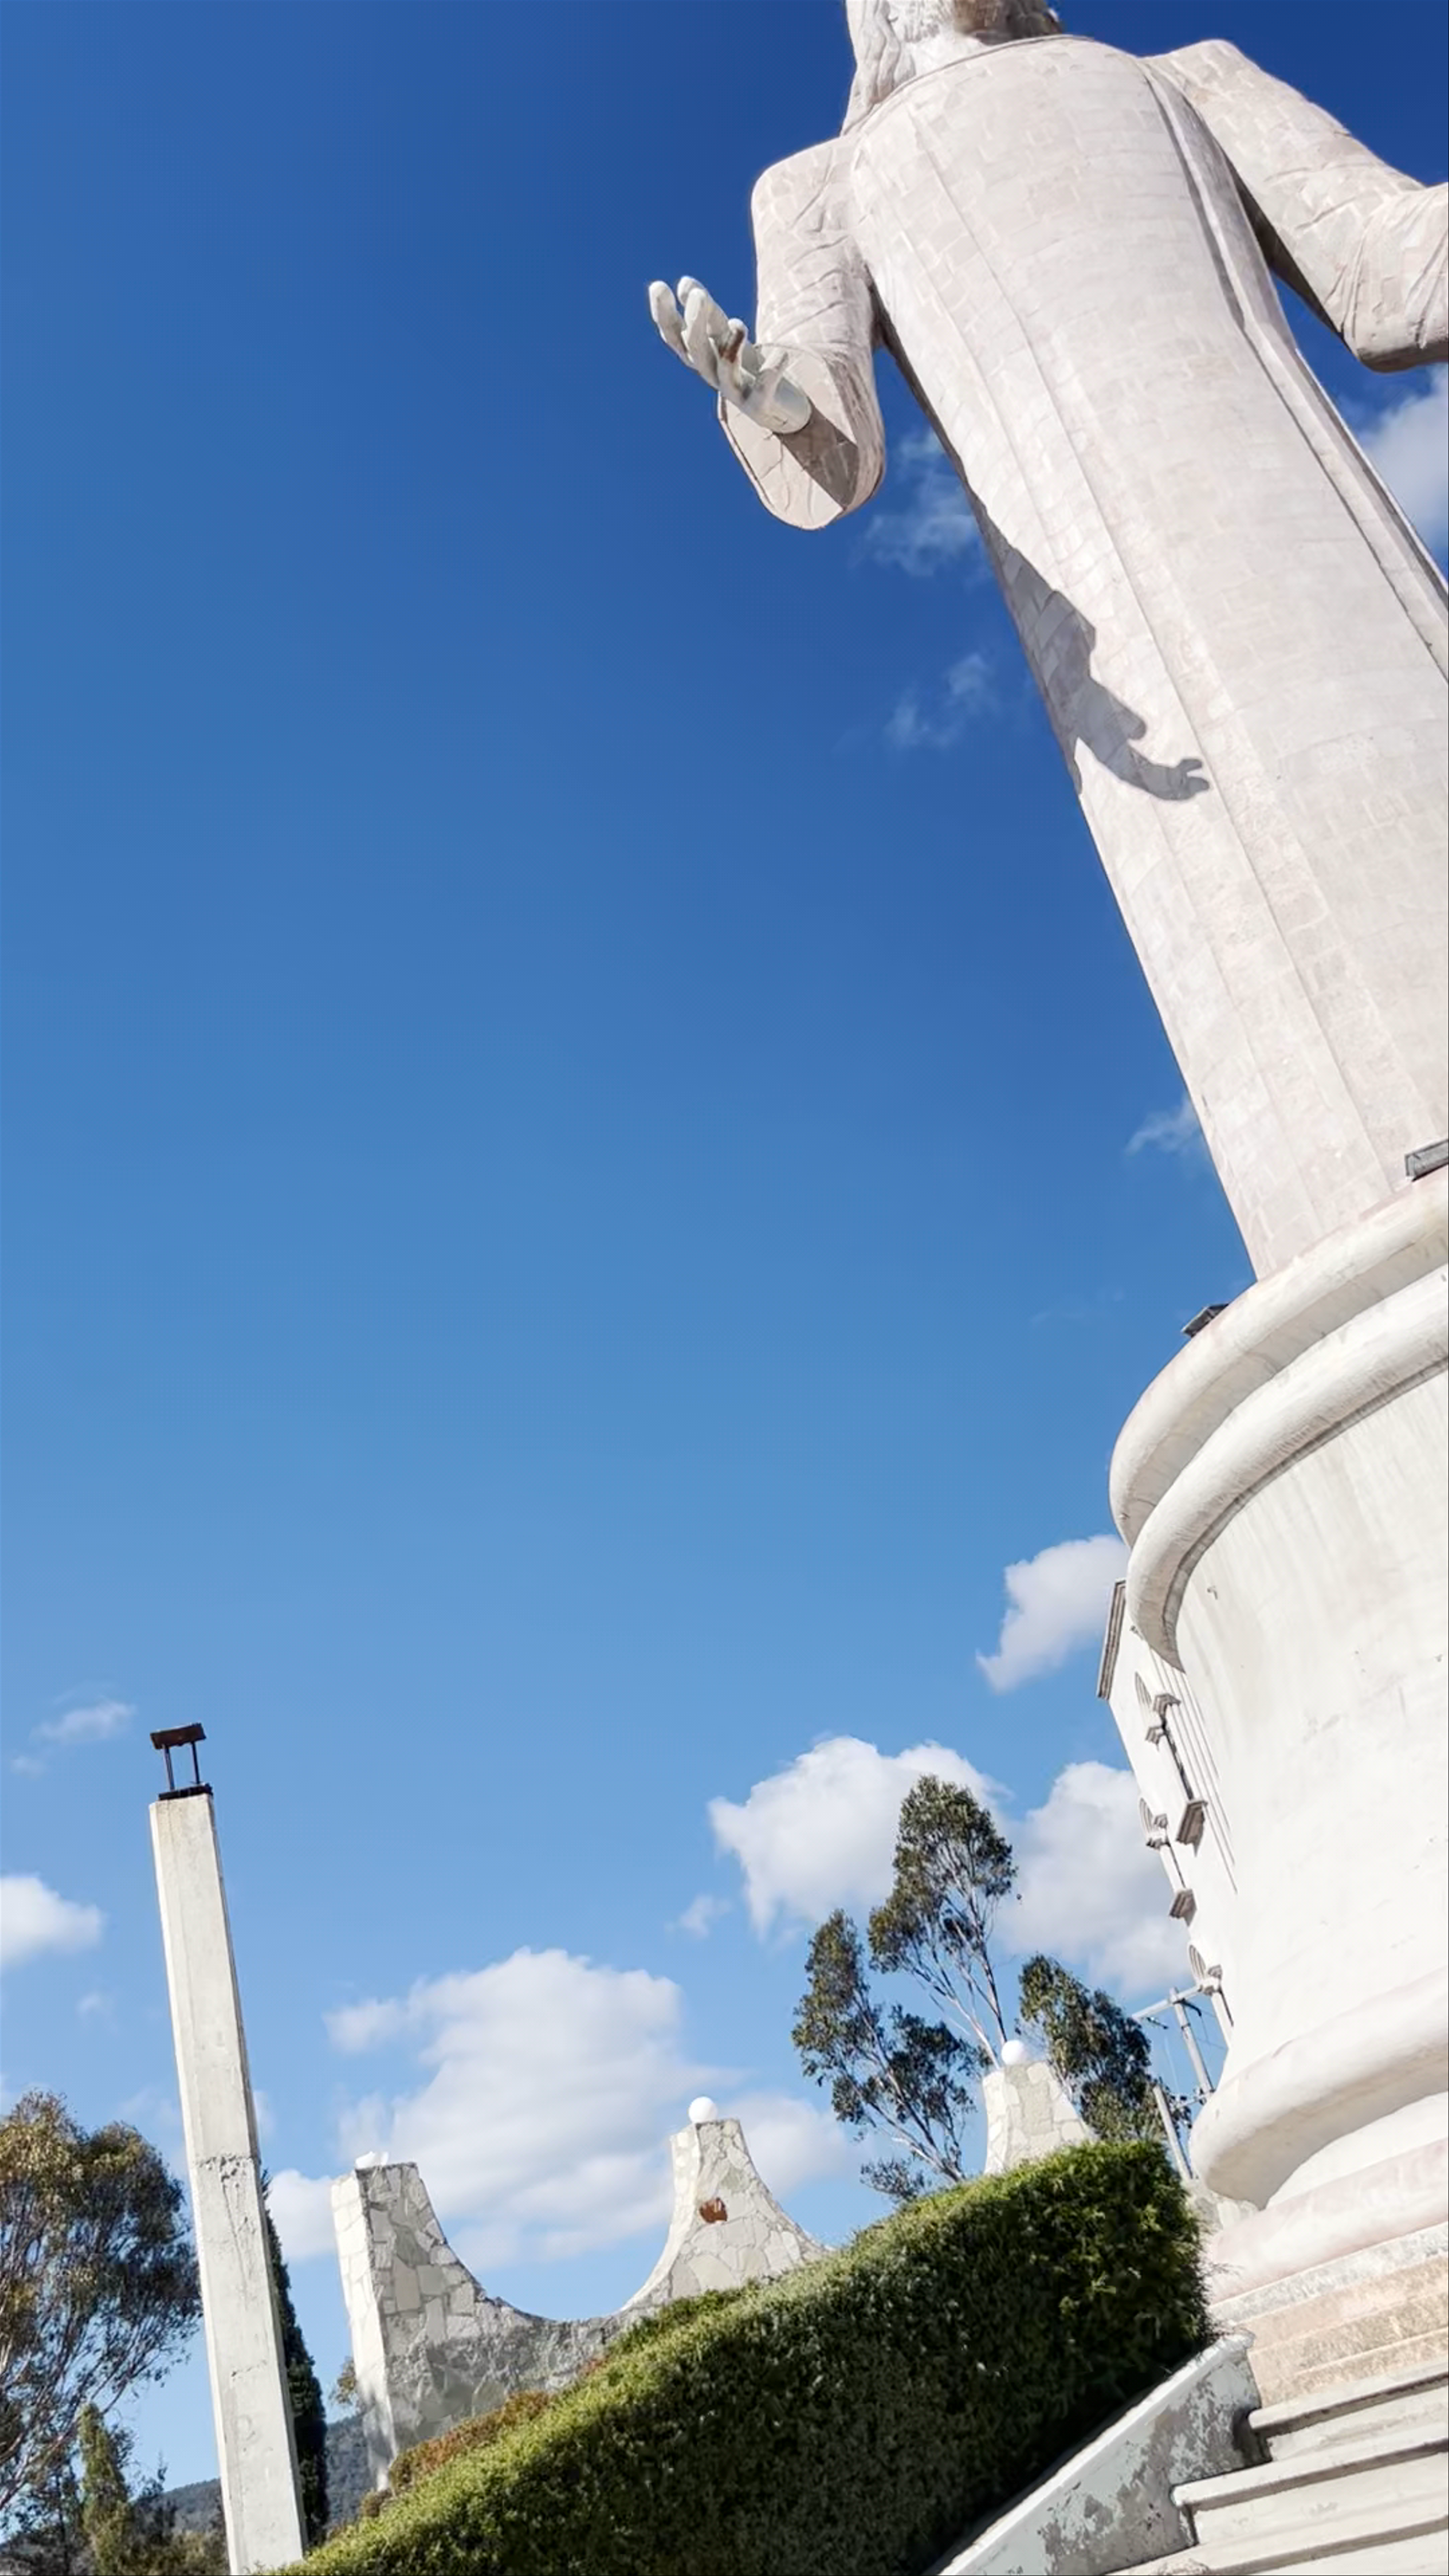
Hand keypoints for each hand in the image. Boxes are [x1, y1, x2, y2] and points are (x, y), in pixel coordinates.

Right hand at [648, 277, 811, 434]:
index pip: (675, 336)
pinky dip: (771, 372)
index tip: (658, 285)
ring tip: (740, 324)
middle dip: (695, 324)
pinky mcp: (759, 406)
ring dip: (730, 348)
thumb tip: (683, 282)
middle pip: (695, 350)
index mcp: (700, 355)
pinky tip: (782, 355)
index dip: (664, 314)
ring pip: (724, 372)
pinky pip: (763, 391)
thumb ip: (708, 312)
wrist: (778, 408)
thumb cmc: (746, 366)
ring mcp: (734, 392)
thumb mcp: (726, 335)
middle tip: (698, 295)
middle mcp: (712, 373)